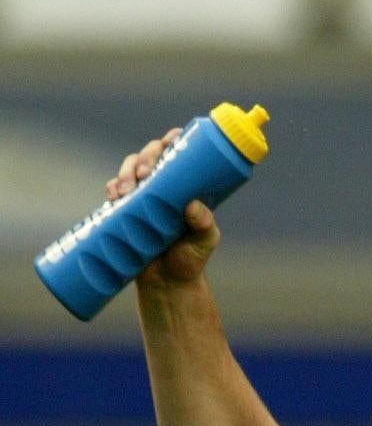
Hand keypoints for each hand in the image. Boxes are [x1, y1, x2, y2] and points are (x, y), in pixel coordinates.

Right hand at [108, 129, 219, 284]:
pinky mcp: (125, 209)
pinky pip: (114, 189)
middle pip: (151, 155)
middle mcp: (163, 186)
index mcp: (185, 186)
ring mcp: (143, 196)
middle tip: (143, 174)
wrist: (167, 285)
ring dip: (126, 172)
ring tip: (126, 190)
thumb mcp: (204, 242)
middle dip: (144, 156)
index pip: (179, 153)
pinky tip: (115, 195)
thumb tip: (193, 205)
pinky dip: (112, 187)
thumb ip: (205, 224)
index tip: (170, 141)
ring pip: (130, 168)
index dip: (173, 140)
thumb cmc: (191, 260)